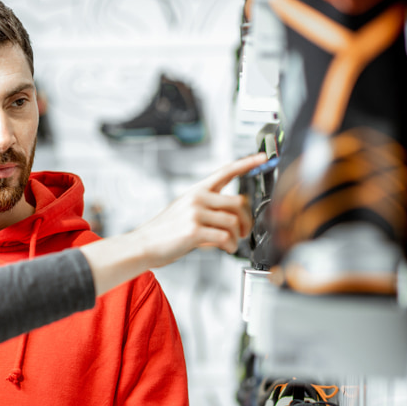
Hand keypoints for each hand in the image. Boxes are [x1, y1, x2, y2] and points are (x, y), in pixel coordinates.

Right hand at [81, 152, 265, 295]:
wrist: (143, 244)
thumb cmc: (164, 231)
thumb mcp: (185, 211)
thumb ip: (208, 209)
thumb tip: (232, 218)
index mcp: (197, 191)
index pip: (226, 171)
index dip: (246, 163)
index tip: (263, 157)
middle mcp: (197, 198)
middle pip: (238, 202)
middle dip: (246, 219)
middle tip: (244, 231)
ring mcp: (195, 213)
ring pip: (233, 220)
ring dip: (238, 236)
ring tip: (232, 243)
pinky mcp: (194, 230)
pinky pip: (225, 236)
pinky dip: (230, 245)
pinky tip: (226, 248)